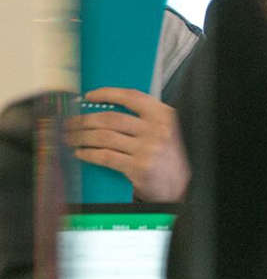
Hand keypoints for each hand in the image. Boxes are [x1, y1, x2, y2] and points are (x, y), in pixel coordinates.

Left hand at [66, 88, 189, 202]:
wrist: (182, 185)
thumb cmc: (168, 158)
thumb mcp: (165, 131)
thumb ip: (144, 119)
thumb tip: (107, 110)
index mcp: (164, 115)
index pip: (131, 97)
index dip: (107, 94)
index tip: (89, 96)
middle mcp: (157, 130)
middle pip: (111, 118)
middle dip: (85, 120)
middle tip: (71, 122)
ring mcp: (148, 148)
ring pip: (104, 137)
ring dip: (81, 136)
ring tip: (71, 138)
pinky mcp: (138, 167)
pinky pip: (105, 156)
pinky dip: (89, 154)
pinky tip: (81, 153)